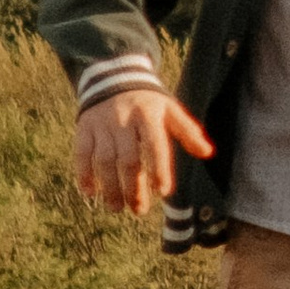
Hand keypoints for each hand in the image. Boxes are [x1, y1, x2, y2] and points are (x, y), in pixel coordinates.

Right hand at [74, 84, 214, 215]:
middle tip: (139, 210)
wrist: (114, 79)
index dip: (159, 168)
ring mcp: (102, 124)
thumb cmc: (149, 104)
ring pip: (104, 160)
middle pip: (128, 158)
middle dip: (133, 187)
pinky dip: (84, 174)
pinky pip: (82, 153)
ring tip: (117, 208)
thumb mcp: (170, 110)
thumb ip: (188, 132)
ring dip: (110, 187)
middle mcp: (123, 119)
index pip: (154, 143)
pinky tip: (91, 193)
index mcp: (148, 114)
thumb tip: (207, 152)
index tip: (163, 192)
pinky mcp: (85, 128)